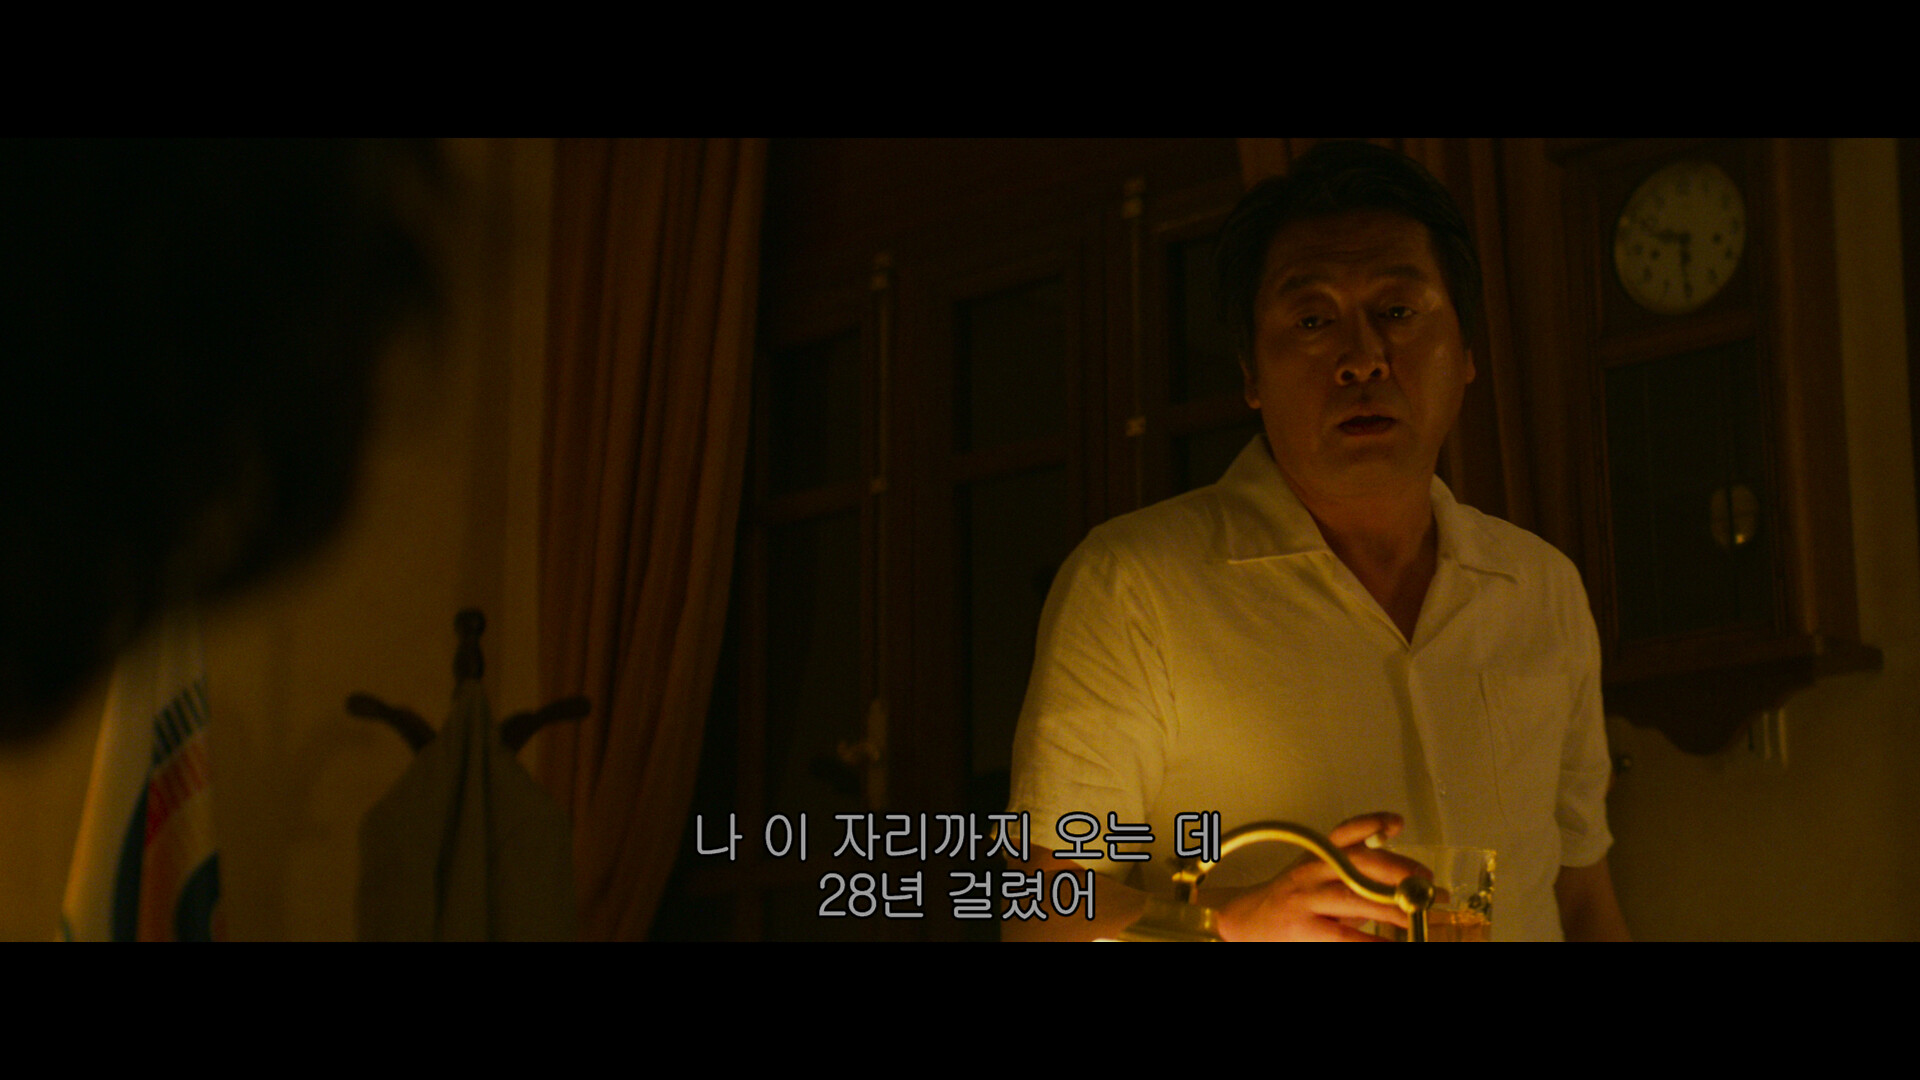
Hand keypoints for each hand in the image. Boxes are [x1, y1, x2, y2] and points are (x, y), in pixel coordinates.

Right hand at [1210, 812, 1429, 941]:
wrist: (1243, 922)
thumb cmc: (1289, 900)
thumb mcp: (1314, 873)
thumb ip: (1349, 865)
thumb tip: (1398, 865)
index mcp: (1317, 856)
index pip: (1345, 831)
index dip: (1372, 823)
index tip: (1397, 823)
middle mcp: (1311, 872)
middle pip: (1359, 863)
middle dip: (1399, 873)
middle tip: (1429, 886)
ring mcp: (1306, 901)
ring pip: (1356, 898)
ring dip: (1393, 909)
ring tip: (1420, 918)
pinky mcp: (1303, 930)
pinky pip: (1344, 937)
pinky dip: (1372, 943)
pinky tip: (1392, 946)